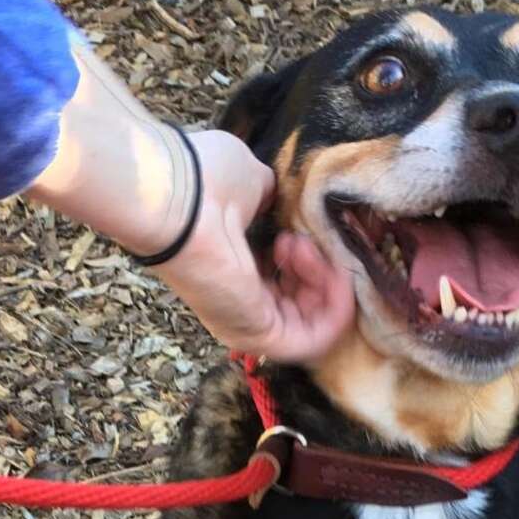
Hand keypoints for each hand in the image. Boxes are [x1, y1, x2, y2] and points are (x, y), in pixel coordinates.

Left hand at [24, 47, 353, 364]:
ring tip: (306, 247)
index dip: (305, 258)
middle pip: (303, 305)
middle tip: (301, 239)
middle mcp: (238, 305)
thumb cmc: (204, 182)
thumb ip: (272, 199)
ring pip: (314, 321)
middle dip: (318, 270)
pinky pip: (315, 336)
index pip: (284, 283)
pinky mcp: (262, 335)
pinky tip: (336, 273)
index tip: (298, 229)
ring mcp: (248, 325)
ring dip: (327, 283)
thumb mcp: (251, 184)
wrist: (182, 198)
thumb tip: (284, 199)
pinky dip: (337, 307)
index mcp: (232, 272)